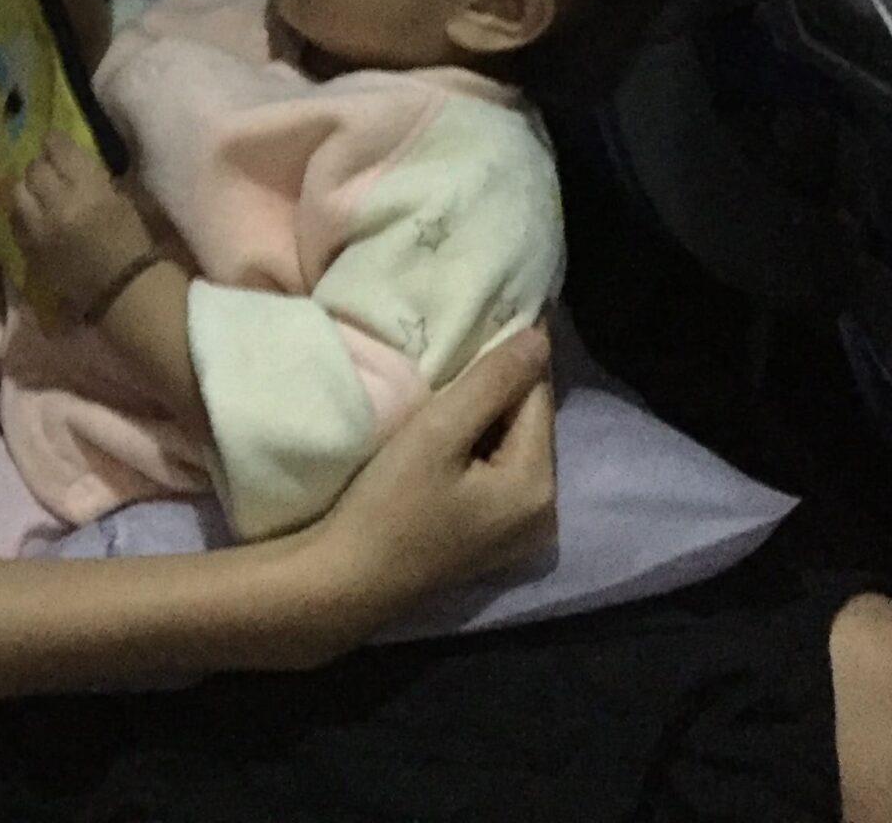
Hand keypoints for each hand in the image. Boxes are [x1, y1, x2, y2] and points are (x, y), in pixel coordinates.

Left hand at [10, 133, 154, 320]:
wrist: (125, 291)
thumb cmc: (135, 243)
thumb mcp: (124, 199)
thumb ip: (96, 177)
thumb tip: (77, 162)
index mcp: (87, 187)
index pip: (58, 149)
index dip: (54, 141)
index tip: (55, 140)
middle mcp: (57, 204)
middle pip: (33, 170)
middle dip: (41, 165)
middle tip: (48, 168)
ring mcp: (39, 230)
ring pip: (17, 194)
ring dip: (27, 189)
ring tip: (37, 193)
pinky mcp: (30, 252)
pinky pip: (16, 224)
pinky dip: (22, 215)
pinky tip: (33, 218)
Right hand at [308, 327, 556, 638]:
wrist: (347, 580)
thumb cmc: (387, 505)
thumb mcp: (436, 433)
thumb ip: (491, 382)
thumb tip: (540, 337)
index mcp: (538, 486)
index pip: (536, 395)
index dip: (512, 353)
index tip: (490, 312)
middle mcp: (545, 512)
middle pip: (529, 422)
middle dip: (501, 383)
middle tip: (464, 339)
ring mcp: (520, 530)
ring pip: (514, 443)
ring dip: (489, 411)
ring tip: (454, 373)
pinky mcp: (493, 536)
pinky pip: (500, 469)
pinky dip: (480, 442)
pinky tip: (450, 426)